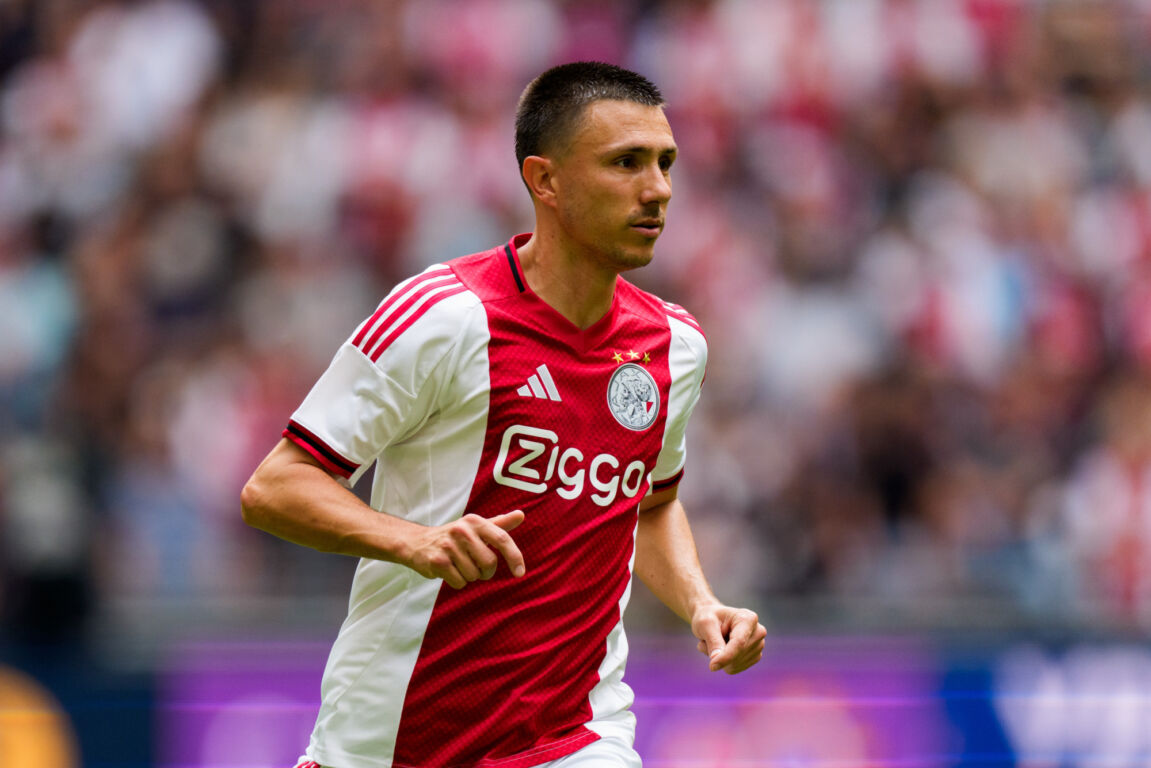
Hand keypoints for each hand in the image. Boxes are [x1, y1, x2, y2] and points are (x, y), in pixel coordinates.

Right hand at [405, 511, 525, 588]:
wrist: (417, 543)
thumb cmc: (454, 537)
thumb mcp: (475, 527)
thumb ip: (499, 524)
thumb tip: (521, 515)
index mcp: (475, 521)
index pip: (502, 539)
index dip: (515, 557)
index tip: (520, 573)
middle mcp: (462, 530)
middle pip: (489, 563)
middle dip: (486, 571)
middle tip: (475, 566)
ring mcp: (449, 546)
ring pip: (474, 575)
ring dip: (470, 576)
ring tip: (458, 565)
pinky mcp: (438, 562)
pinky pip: (460, 583)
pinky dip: (457, 582)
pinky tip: (449, 571)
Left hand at [691, 604, 765, 673]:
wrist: (713, 620)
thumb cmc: (709, 617)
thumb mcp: (705, 623)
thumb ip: (713, 640)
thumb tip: (717, 659)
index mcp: (748, 619)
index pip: (739, 643)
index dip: (726, 656)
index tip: (712, 666)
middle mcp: (758, 632)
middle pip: (738, 655)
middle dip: (718, 653)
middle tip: (706, 640)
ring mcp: (758, 646)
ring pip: (735, 664)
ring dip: (718, 658)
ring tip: (713, 642)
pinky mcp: (754, 657)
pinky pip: (734, 669)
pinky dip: (723, 663)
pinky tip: (721, 649)